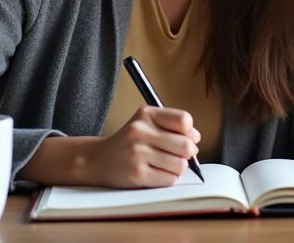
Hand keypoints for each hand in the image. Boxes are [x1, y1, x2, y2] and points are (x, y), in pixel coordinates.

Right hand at [78, 106, 201, 187]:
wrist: (98, 160)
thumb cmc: (129, 142)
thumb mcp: (147, 123)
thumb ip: (173, 126)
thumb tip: (196, 137)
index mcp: (146, 114)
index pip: (184, 120)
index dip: (189, 132)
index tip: (182, 138)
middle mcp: (140, 131)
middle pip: (186, 146)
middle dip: (187, 154)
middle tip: (178, 155)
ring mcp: (137, 154)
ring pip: (180, 165)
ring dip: (178, 168)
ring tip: (164, 165)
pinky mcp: (136, 174)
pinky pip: (169, 179)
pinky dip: (168, 179)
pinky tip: (156, 174)